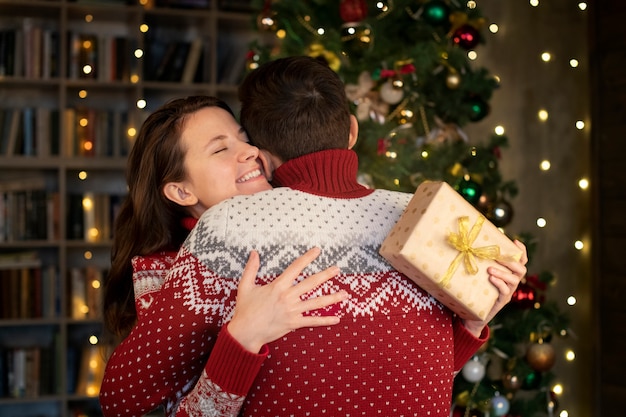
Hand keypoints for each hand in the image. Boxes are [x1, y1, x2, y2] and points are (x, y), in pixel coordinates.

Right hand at [227, 247, 347, 352]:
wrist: (245, 332)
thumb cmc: (245, 309)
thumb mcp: (245, 286)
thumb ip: (251, 268)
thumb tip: (254, 253)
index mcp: (278, 286)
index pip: (296, 268)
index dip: (308, 258)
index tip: (317, 251)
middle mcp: (288, 297)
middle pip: (311, 283)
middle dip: (326, 275)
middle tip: (337, 269)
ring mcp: (293, 311)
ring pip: (316, 303)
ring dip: (332, 298)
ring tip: (345, 294)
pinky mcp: (294, 323)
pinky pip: (312, 321)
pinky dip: (325, 320)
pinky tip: (337, 319)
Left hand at [463, 239, 527, 336]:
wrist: (473, 313)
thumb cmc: (476, 289)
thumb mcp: (481, 274)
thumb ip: (481, 263)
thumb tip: (469, 245)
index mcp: (509, 274)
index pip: (521, 261)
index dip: (522, 251)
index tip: (516, 241)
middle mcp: (512, 282)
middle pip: (521, 270)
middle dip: (511, 261)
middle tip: (498, 256)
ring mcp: (508, 292)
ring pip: (514, 280)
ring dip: (503, 272)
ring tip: (490, 269)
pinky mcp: (502, 301)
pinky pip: (505, 291)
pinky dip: (500, 284)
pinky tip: (491, 279)